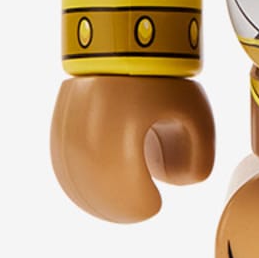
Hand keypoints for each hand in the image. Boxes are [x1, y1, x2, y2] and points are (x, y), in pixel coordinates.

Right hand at [50, 75, 214, 222]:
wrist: (122, 48)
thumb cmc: (164, 82)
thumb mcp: (196, 115)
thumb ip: (199, 157)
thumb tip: (178, 184)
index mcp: (124, 133)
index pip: (129, 191)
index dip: (143, 205)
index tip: (155, 203)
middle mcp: (90, 136)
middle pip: (101, 194)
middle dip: (123, 209)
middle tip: (142, 208)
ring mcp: (70, 134)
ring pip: (78, 185)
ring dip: (102, 200)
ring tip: (126, 200)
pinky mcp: (60, 132)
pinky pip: (67, 171)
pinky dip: (84, 184)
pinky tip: (103, 189)